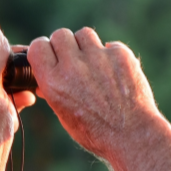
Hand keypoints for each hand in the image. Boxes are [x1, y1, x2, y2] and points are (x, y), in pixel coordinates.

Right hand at [27, 28, 158, 160]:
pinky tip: (115, 73)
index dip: (44, 49)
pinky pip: (110, 46)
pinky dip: (111, 56)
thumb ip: (52, 93)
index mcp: (54, 82)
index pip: (38, 46)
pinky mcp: (120, 55)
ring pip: (84, 34)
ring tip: (94, 65)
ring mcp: (98, 58)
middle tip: (73, 60)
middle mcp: (73, 66)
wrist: (132, 136)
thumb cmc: (96, 132)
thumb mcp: (65, 116)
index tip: (50, 55)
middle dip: (65, 45)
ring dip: (87, 46)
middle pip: (60, 35)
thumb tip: (43, 83)